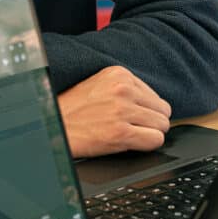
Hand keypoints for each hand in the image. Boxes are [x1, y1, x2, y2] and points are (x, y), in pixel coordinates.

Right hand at [56, 66, 171, 157]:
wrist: (54, 126)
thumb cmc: (73, 109)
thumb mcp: (99, 85)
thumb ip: (126, 88)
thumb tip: (153, 105)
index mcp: (119, 74)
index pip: (155, 96)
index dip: (146, 110)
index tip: (134, 117)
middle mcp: (123, 89)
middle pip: (163, 110)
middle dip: (152, 122)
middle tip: (135, 128)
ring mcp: (123, 111)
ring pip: (162, 125)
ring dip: (150, 133)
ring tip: (131, 134)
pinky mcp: (121, 133)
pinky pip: (155, 140)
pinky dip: (147, 144)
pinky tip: (132, 143)